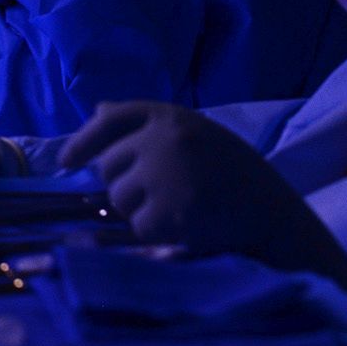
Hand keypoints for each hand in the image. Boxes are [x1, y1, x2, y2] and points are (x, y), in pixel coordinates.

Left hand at [59, 102, 346, 300]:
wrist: (279, 219)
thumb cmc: (240, 181)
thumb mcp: (198, 138)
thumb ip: (151, 127)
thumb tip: (97, 109)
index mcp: (173, 116)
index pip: (113, 118)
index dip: (85, 140)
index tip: (66, 162)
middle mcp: (164, 137)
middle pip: (110, 166)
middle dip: (126, 185)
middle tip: (168, 197)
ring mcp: (166, 172)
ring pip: (119, 199)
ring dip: (141, 211)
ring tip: (183, 211)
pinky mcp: (171, 209)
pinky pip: (139, 228)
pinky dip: (157, 236)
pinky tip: (188, 229)